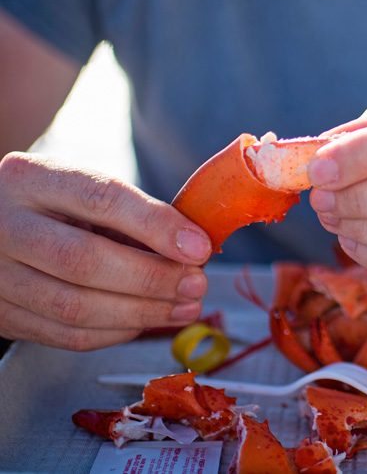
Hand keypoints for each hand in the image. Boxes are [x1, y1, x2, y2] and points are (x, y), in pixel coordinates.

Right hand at [0, 152, 211, 349]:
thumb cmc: (54, 208)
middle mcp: (4, 225)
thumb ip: (132, 216)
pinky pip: (66, 336)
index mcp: (31, 180)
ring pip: (75, 307)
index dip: (156, 226)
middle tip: (196, 285)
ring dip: (142, 313)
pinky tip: (145, 320)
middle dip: (152, 278)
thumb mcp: (84, 193)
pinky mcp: (1, 314)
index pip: (101, 199)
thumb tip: (191, 249)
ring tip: (184, 308)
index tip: (198, 247)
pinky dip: (116, 333)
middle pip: (84, 261)